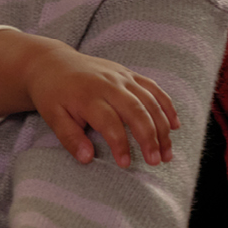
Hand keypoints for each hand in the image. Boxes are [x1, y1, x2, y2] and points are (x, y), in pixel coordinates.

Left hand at [23, 46, 178, 167]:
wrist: (51, 63)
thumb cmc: (52, 94)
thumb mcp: (52, 117)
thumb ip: (70, 138)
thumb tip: (87, 159)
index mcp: (88, 96)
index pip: (109, 122)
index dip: (120, 144)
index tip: (125, 164)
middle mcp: (108, 84)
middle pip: (136, 110)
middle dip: (149, 137)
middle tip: (156, 161)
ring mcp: (121, 77)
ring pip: (149, 101)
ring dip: (162, 127)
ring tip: (167, 152)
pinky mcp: (128, 74)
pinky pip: (153, 88)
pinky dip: (167, 106)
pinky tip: (175, 125)